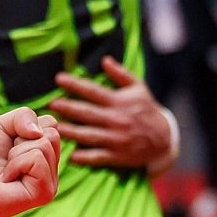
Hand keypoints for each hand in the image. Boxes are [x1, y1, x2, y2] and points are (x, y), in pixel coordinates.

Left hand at [0, 107, 60, 216]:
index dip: (23, 127)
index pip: (51, 124)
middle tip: (5, 158)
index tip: (7, 143)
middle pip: (52, 133)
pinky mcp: (44, 193)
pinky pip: (37, 159)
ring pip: (45, 144)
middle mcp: (50, 168)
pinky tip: (7, 179)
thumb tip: (39, 132)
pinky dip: (16, 163)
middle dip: (21, 139)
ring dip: (16, 153)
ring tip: (5, 170)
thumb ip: (23, 115)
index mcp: (43, 153)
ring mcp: (50, 183)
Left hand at [48, 58, 174, 169]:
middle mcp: (116, 120)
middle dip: (68, 108)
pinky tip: (72, 156)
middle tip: (51, 103)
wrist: (165, 138)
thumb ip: (121, 74)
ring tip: (55, 127)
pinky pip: (99, 157)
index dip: (75, 84)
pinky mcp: (118, 156)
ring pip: (89, 135)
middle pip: (87, 113)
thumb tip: (104, 59)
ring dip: (71, 132)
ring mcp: (117, 139)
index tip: (58, 78)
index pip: (93, 91)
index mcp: (119, 102)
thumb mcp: (138, 88)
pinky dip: (86, 157)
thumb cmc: (147, 110)